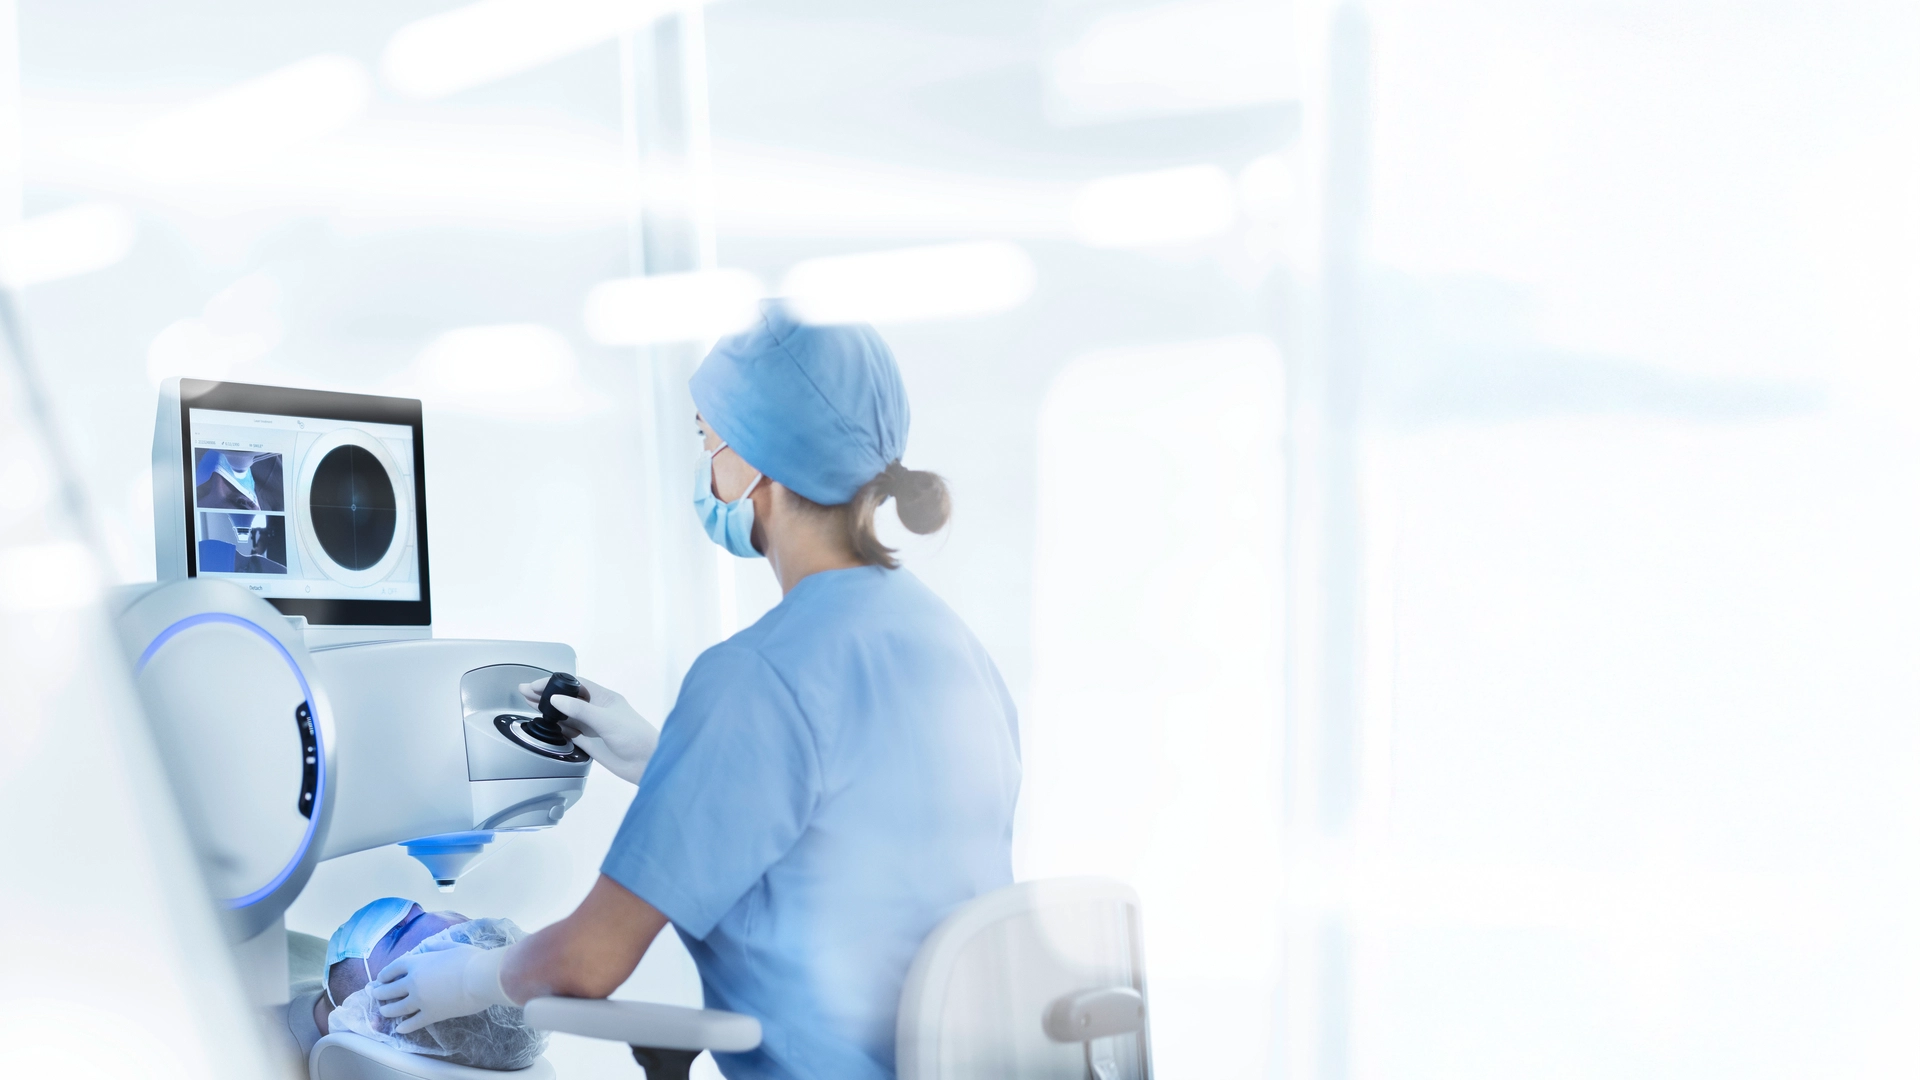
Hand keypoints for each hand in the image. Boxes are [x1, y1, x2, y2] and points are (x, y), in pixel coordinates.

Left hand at [370, 943, 513, 1033]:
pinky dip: (405, 1027)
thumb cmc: (469, 959)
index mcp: (417, 963)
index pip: (394, 968)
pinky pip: (413, 1023)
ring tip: (383, 1012)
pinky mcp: (431, 1015)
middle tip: (375, 995)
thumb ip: (436, 946)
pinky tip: (399, 1029)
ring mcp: (420, 1001)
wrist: (480, 978)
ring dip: (387, 1010)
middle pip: (390, 989)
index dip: (385, 974)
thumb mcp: (452, 946)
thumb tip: (427, 946)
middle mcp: (413, 982)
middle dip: (380, 993)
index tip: (380, 978)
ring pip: (397, 1008)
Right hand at [519, 675, 658, 784]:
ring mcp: (591, 726)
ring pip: (565, 714)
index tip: (536, 684)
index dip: (555, 682)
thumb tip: (556, 699)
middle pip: (566, 698)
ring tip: (529, 703)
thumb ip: (581, 710)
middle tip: (525, 691)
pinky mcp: (589, 741)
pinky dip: (556, 727)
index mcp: (604, 698)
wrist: (647, 763)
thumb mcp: (607, 720)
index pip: (575, 684)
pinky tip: (545, 723)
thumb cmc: (636, 737)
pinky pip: (568, 731)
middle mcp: (596, 709)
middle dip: (546, 693)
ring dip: (548, 709)